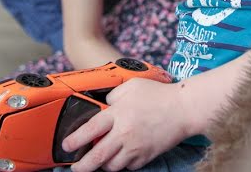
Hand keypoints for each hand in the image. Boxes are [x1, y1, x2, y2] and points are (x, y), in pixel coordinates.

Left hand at [62, 78, 191, 171]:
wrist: (184, 109)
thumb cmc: (158, 95)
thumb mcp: (130, 86)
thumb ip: (112, 97)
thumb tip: (102, 107)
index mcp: (118, 115)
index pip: (90, 130)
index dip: (74, 141)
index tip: (66, 146)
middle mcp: (124, 134)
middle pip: (97, 157)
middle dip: (82, 166)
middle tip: (75, 167)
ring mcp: (135, 148)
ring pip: (112, 166)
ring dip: (103, 165)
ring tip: (99, 159)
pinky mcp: (146, 157)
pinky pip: (128, 166)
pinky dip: (122, 163)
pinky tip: (120, 156)